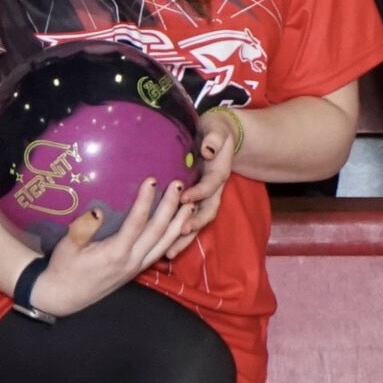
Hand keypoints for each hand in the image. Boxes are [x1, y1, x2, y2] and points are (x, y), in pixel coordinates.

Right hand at [28, 176, 190, 317]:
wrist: (64, 297)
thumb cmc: (63, 268)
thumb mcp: (67, 247)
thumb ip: (82, 229)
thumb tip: (97, 211)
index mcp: (114, 254)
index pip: (136, 224)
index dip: (145, 202)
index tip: (152, 181)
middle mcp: (131, 261)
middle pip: (157, 232)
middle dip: (170, 208)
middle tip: (179, 185)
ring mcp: (136, 267)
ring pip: (164, 244)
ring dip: (178, 223)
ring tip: (189, 204)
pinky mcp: (136, 270)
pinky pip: (160, 252)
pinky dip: (172, 238)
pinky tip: (178, 227)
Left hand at [161, 110, 237, 258]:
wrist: (219, 136)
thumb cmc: (215, 131)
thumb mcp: (216, 129)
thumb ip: (215, 138)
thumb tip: (209, 149)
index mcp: (218, 173)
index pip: (211, 185)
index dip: (199, 192)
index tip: (184, 197)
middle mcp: (213, 189)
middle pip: (207, 211)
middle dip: (194, 223)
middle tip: (180, 233)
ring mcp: (204, 197)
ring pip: (197, 221)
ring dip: (185, 237)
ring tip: (169, 252)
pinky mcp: (195, 201)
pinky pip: (188, 221)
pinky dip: (178, 235)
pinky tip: (163, 248)